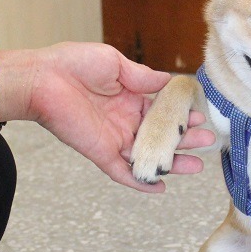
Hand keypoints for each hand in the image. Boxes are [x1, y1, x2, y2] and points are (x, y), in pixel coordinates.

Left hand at [25, 43, 213, 192]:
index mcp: (129, 98)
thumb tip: (168, 81)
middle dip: (184, 140)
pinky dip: (140, 181)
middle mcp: (124, 121)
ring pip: (147, 156)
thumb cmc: (73, 64)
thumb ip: (142, 77)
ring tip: (196, 165)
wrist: (43, 78)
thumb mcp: (115, 64)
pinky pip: (123, 172)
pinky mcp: (101, 152)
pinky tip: (160, 187)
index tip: (201, 116)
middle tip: (207, 142)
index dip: (181, 116)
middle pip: (160, 136)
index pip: (161, 112)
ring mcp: (114, 139)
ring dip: (171, 162)